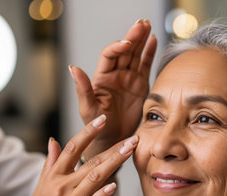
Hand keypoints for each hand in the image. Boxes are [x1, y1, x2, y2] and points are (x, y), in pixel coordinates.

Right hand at [0, 114, 138, 195]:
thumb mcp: (41, 187)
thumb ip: (51, 163)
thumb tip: (54, 140)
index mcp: (54, 176)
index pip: (72, 148)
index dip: (88, 132)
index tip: (102, 119)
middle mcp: (63, 185)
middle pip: (91, 161)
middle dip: (113, 148)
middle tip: (132, 137)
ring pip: (95, 177)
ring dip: (114, 162)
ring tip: (130, 151)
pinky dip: (103, 194)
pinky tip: (115, 185)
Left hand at [70, 19, 156, 159]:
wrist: (113, 140)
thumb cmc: (97, 127)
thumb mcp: (88, 109)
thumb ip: (82, 88)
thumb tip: (72, 67)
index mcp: (102, 77)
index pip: (110, 55)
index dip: (118, 47)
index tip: (127, 44)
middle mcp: (115, 75)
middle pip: (124, 50)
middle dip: (132, 36)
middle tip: (141, 23)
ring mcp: (128, 79)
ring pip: (135, 54)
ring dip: (141, 39)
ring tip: (147, 25)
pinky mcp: (140, 85)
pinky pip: (145, 65)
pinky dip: (149, 53)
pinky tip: (153, 40)